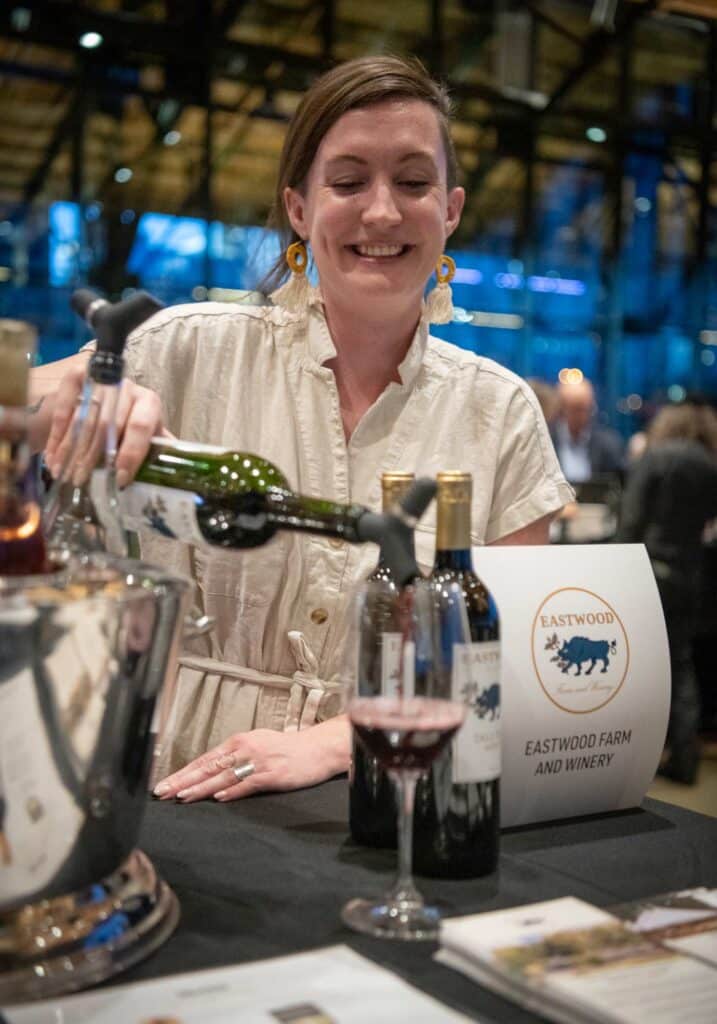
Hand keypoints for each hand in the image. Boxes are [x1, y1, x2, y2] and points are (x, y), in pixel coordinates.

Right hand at [44, 361, 167, 485]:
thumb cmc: (132, 424)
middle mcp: (126, 387)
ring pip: (83, 419)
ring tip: (61, 472)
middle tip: (81, 479)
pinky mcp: (77, 376)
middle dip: (92, 457)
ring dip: (69, 450)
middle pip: (107, 424)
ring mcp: (101, 380)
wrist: (109, 398)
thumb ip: (157, 452)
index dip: (130, 453)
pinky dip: (56, 435)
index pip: (139, 427)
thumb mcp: (149, 436)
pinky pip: (64, 407)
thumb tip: (165, 473)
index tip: (119, 478)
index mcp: (148, 402)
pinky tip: (51, 456)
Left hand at [153, 717, 350, 802]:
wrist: (318, 749)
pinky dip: (232, 791)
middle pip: (209, 767)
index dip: (183, 772)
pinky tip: (218, 797)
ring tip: (182, 797)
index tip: (164, 784)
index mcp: (239, 741)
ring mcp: (259, 762)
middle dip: (183, 781)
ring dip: (201, 787)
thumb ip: (234, 757)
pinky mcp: (273, 775)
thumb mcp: (257, 745)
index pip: (205, 759)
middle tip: (162, 792)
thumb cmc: (287, 749)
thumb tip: (210, 772)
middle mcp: (246, 749)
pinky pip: (248, 783)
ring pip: (224, 776)